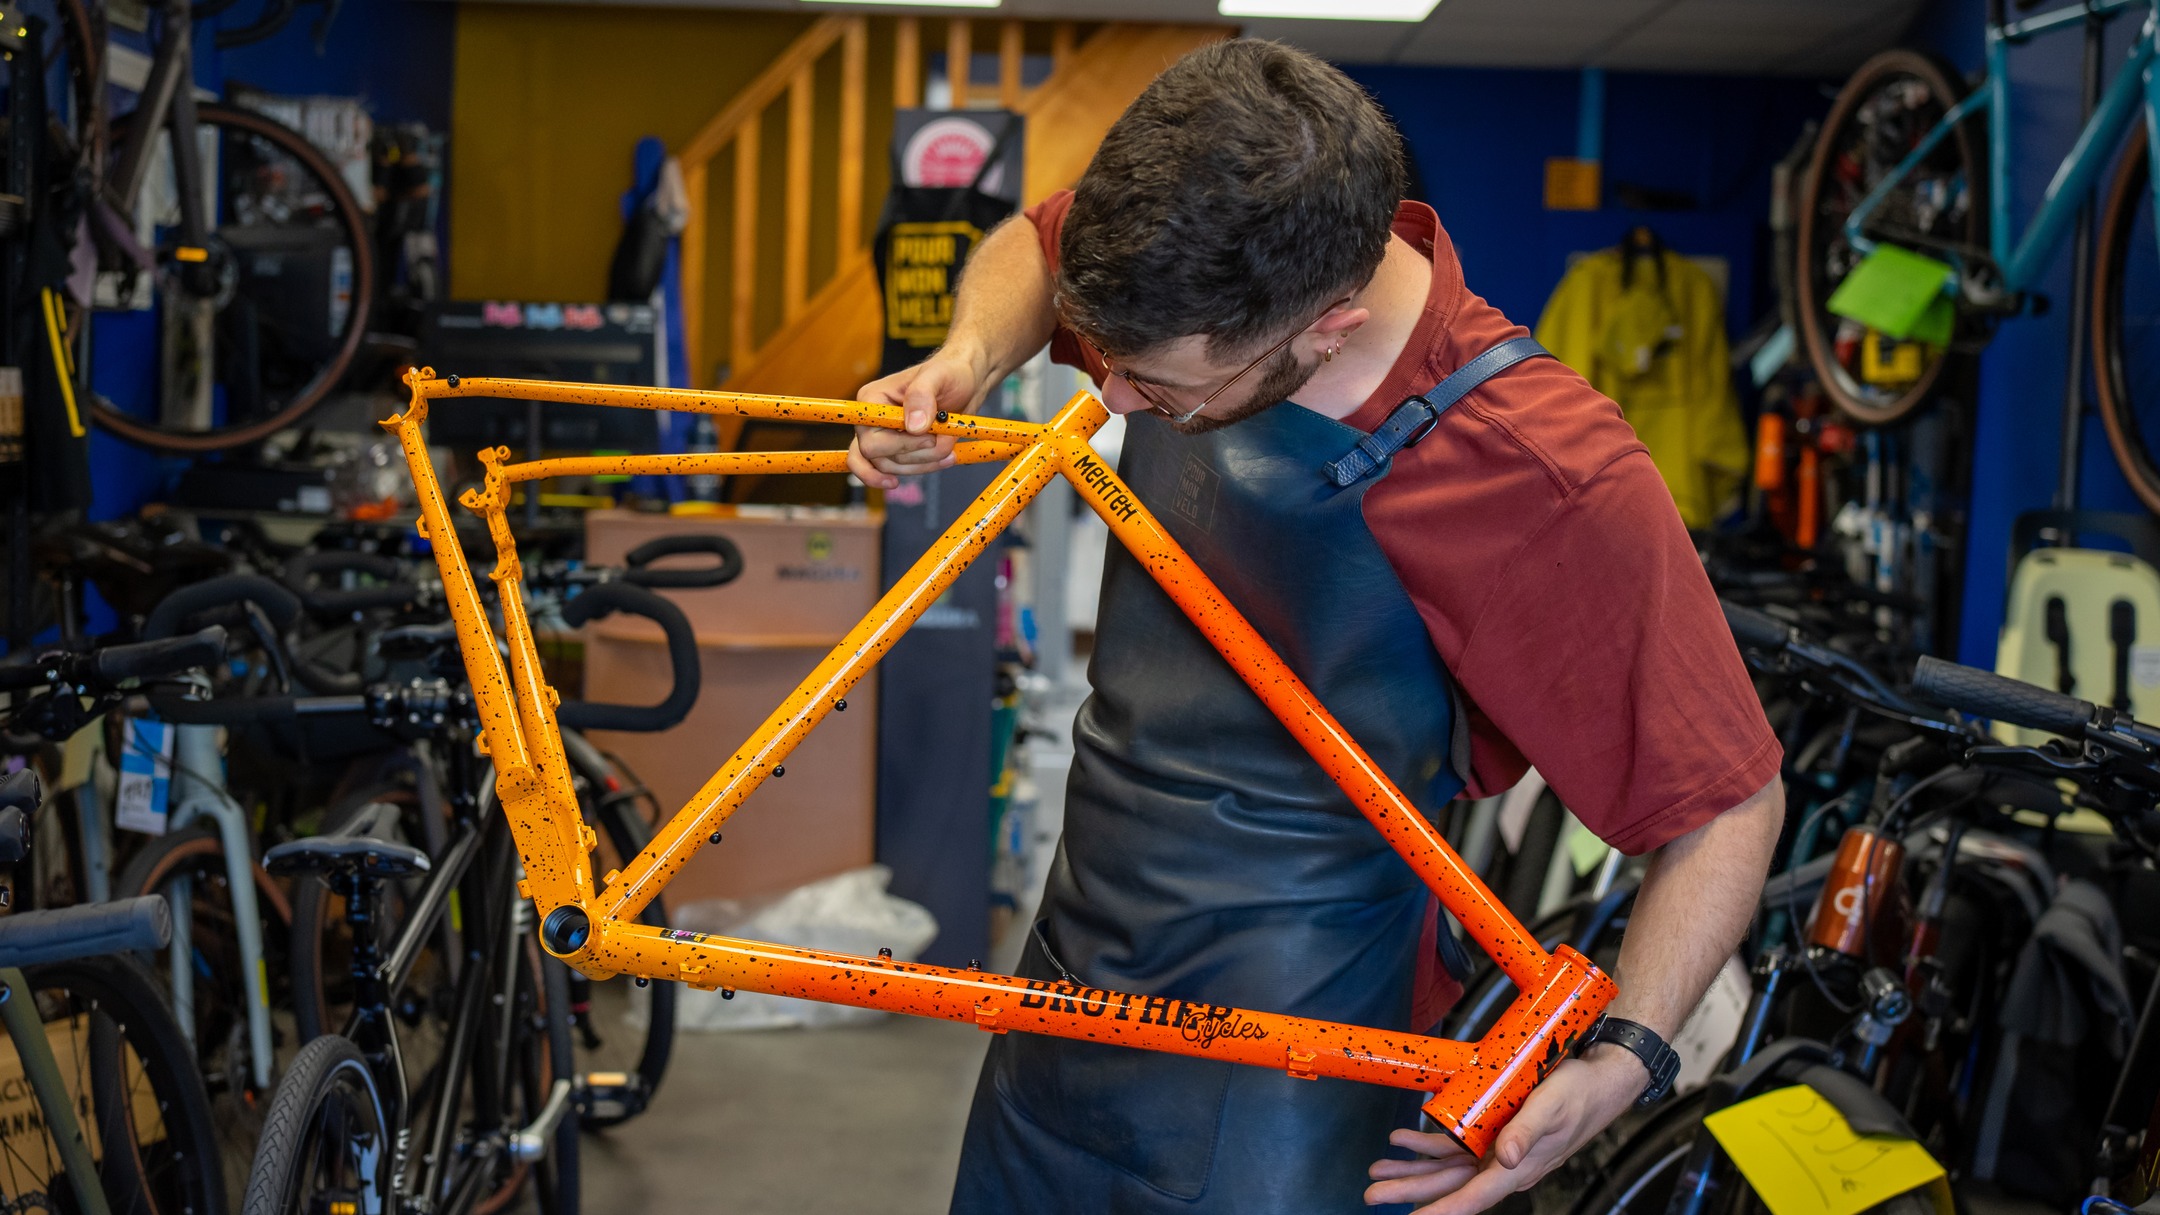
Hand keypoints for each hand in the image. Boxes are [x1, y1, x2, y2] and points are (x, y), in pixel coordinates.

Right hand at [847, 346, 989, 489]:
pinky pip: (902, 470)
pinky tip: (944, 459)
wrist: (966, 382)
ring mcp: (883, 437)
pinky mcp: (898, 448)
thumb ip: (922, 395)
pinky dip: (925, 468)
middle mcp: (872, 421)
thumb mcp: (939, 375)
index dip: (900, 446)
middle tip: (943, 441)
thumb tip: (913, 426)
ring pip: (892, 468)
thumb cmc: (950, 372)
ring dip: (925, 462)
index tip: (930, 438)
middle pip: (879, 458)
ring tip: (950, 446)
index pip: (871, 441)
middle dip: (916, 455)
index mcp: (872, 400)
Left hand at [1364, 1048, 1646, 1212]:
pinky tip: (1404, 1141)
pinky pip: (1454, 1146)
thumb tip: (1508, 1160)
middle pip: (1449, 1186)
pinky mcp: (1495, 1134)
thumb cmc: (1579, 1094)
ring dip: (1411, 1169)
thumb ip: (1528, 1133)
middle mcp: (1504, 1166)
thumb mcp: (1552, 1108)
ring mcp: (1497, 1152)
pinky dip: (1428, 1144)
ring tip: (1377, 1172)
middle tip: (1371, 1195)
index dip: (1443, 1210)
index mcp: (1518, 1168)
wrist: (1599, 1081)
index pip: (1473, 1196)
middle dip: (1410, 1190)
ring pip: (1446, 1168)